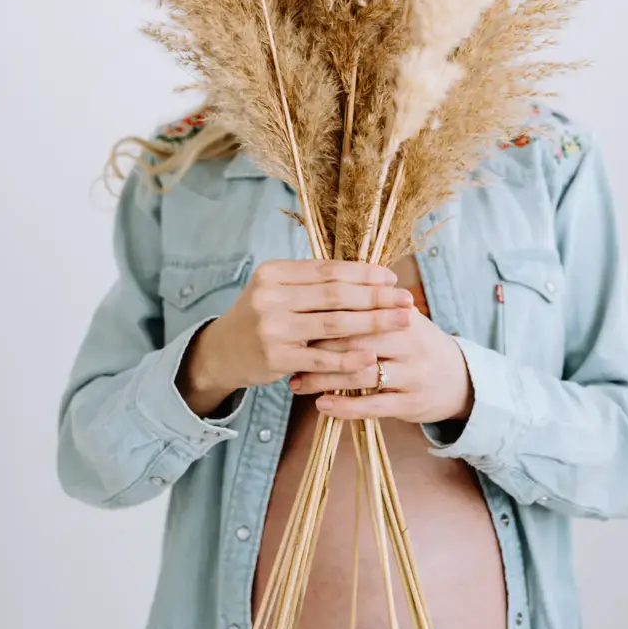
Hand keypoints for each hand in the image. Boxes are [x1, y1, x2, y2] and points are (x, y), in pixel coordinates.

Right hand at [177, 257, 414, 416]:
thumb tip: (368, 273)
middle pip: (335, 294)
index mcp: (273, 273)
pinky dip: (348, 357)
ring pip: (334, 323)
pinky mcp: (276, 358)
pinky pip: (321, 357)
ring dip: (373, 322)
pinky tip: (372, 355)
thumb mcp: (276, 290)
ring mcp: (272, 328)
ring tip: (402, 321)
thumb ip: (312, 282)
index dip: (364, 273)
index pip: (328, 270)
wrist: (221, 352)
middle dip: (376, 296)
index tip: (392, 278)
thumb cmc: (261, 317)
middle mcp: (270, 297)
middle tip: (406, 298)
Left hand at [292, 306, 473, 425]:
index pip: (358, 309)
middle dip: (318, 347)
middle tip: (287, 351)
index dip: (324, 314)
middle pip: (356, 340)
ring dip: (324, 379)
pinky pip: (374, 405)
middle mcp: (411, 341)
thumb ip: (369, 304)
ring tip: (296, 382)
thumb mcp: (402, 318)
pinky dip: (345, 406)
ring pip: (362, 374)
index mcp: (404, 315)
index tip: (295, 319)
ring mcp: (413, 374)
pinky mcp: (412, 403)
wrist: (461, 379)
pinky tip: (321, 405)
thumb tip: (320, 285)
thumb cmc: (418, 344)